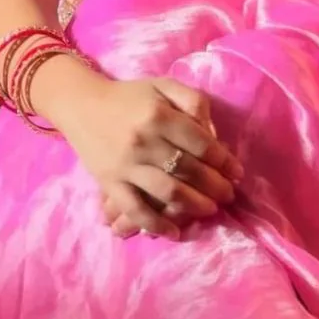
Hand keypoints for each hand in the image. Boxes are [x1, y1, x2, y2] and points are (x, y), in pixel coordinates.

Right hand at [49, 64, 241, 239]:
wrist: (82, 106)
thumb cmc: (129, 97)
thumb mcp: (163, 86)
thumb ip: (192, 101)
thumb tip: (213, 132)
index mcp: (158, 114)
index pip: (200, 142)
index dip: (223, 160)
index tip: (236, 172)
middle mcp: (143, 140)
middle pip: (188, 169)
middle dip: (215, 186)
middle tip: (229, 195)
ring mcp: (126, 165)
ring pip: (167, 192)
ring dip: (194, 205)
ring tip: (210, 210)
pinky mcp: (110, 183)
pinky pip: (135, 209)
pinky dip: (156, 225)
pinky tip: (174, 233)